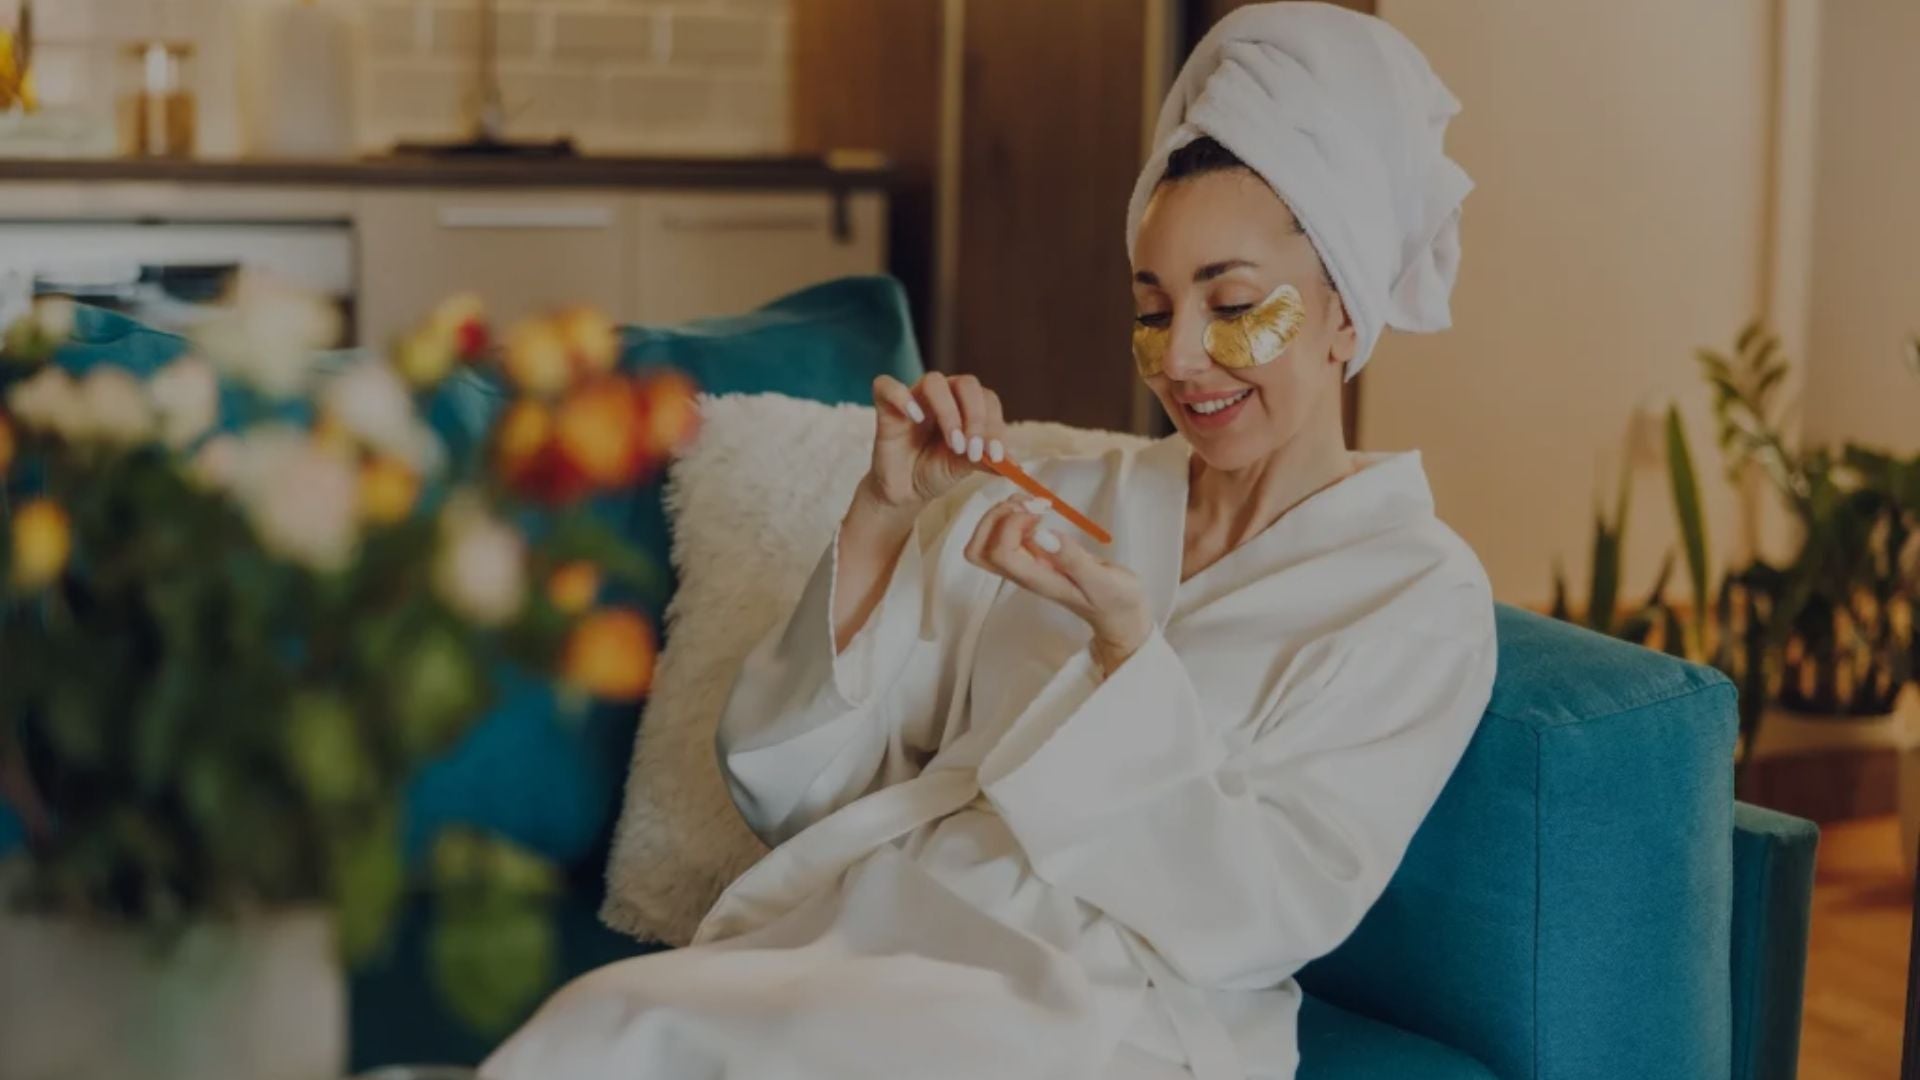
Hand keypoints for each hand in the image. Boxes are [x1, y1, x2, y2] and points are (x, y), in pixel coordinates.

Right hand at [863, 373, 1008, 512]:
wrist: (905, 490)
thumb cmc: (936, 471)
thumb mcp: (964, 468)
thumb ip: (986, 460)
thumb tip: (1014, 464)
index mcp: (967, 405)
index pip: (988, 400)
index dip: (995, 425)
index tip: (997, 456)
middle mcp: (944, 395)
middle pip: (966, 384)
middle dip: (976, 418)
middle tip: (974, 450)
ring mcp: (914, 397)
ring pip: (934, 381)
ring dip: (949, 412)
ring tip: (954, 444)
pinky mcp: (886, 406)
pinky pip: (887, 385)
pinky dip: (902, 397)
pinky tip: (915, 418)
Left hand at [964, 494, 1152, 673]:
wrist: (1120, 615)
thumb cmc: (1116, 599)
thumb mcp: (1103, 580)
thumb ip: (1074, 560)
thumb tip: (1043, 536)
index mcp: (1037, 580)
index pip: (999, 552)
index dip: (1011, 524)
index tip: (1042, 512)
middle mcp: (1023, 574)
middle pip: (979, 549)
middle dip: (996, 517)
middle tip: (1029, 503)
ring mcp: (1025, 566)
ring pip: (986, 541)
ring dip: (1002, 514)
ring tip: (1034, 502)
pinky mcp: (1032, 557)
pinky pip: (1003, 535)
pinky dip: (1013, 515)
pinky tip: (1038, 509)